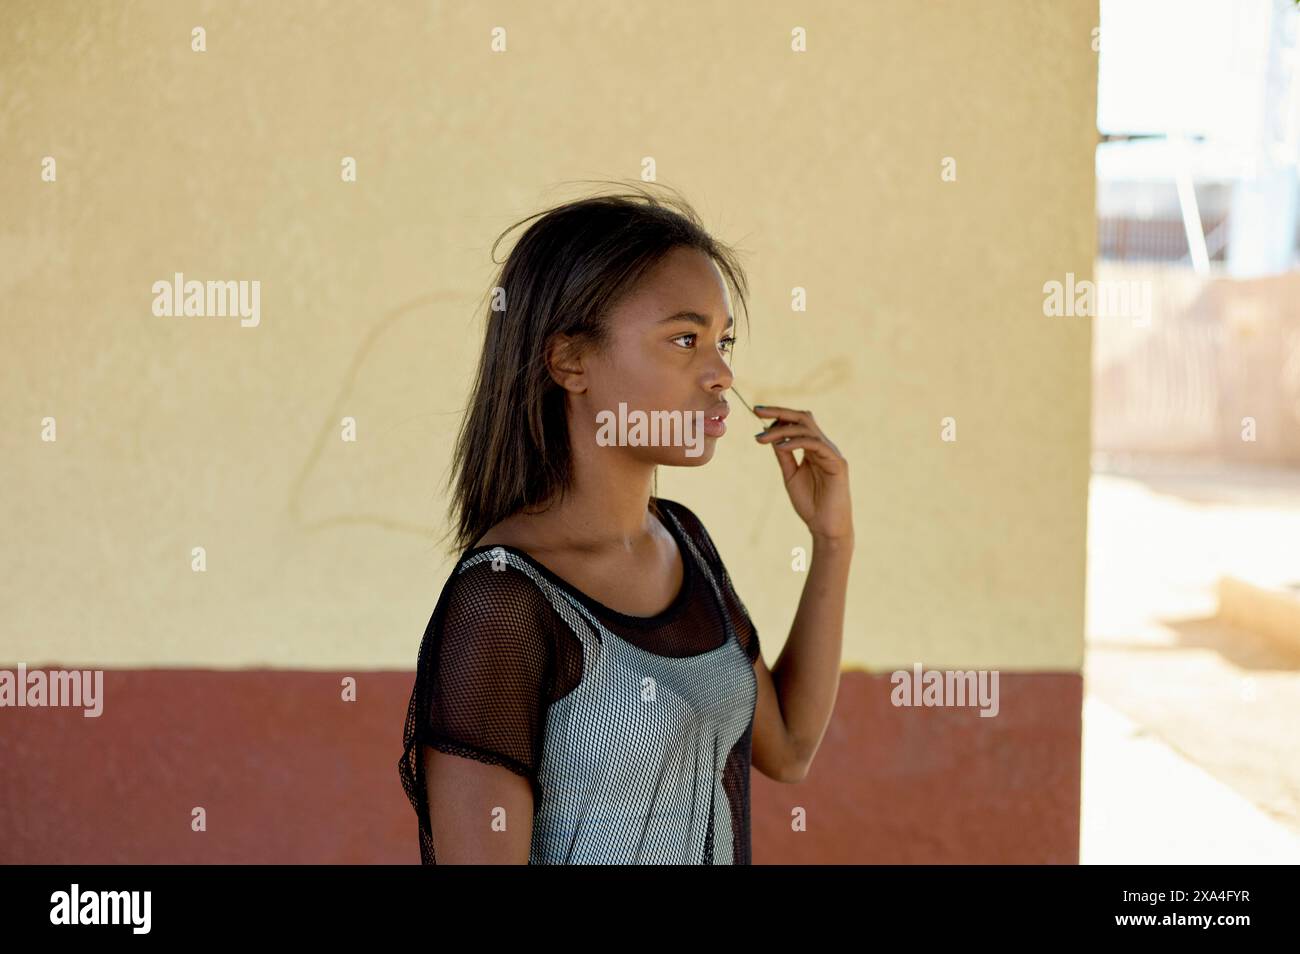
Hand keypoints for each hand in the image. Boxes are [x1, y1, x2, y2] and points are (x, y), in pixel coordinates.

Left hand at [752, 405, 852, 541]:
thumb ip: (784, 455)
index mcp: (814, 448)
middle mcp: (824, 446)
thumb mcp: (791, 475)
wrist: (825, 527)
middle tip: (757, 410)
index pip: (797, 422)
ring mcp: (832, 453)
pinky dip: (796, 442)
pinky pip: (816, 444)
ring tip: (761, 439)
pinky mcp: (837, 463)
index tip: (757, 411)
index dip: (778, 414)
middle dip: (779, 412)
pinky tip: (780, 447)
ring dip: (782, 430)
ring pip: (807, 428)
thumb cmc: (810, 503)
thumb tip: (771, 435)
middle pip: (803, 418)